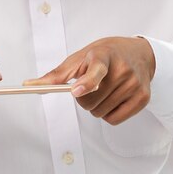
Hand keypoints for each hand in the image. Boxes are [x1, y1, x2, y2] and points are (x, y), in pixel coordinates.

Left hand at [24, 37, 154, 125]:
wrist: (138, 53)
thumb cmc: (104, 55)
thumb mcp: (80, 58)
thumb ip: (56, 75)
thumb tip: (29, 85)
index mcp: (104, 56)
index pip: (95, 71)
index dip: (86, 83)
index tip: (75, 91)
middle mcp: (122, 70)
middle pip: (90, 102)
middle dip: (84, 99)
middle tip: (91, 87)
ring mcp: (134, 85)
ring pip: (100, 113)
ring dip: (96, 107)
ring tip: (104, 91)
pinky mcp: (143, 98)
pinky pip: (114, 120)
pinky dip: (108, 114)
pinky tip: (114, 100)